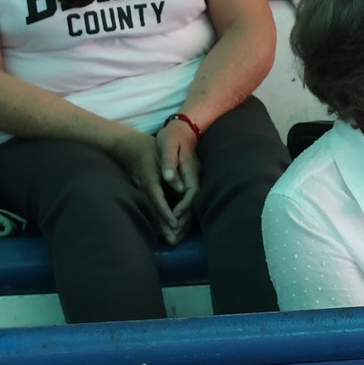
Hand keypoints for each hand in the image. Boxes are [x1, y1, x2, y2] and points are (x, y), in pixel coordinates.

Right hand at [106, 127, 182, 242]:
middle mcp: (145, 189)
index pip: (159, 201)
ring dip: (161, 227)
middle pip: (155, 212)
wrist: (127, 145)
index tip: (175, 225)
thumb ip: (171, 171)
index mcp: (151, 181)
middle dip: (164, 227)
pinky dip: (159, 218)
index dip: (166, 214)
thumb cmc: (149, 149)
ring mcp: (142, 191)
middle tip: (174, 242)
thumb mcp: (162, 155)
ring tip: (171, 240)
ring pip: (152, 212)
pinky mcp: (142, 191)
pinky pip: (151, 207)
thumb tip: (182, 188)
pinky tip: (165, 228)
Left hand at [155, 116, 199, 232]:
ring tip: (174, 236)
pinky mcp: (191, 181)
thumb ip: (169, 162)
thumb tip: (169, 178)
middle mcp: (196, 178)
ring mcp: (195, 180)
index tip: (173, 219)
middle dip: (184, 222)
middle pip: (194, 204)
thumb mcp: (167, 145)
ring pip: (193, 205)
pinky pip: (189, 201)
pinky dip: (184, 213)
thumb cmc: (173, 136)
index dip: (182, 209)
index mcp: (191, 171)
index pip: (190, 195)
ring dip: (185, 221)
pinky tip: (177, 222)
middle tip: (173, 237)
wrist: (184, 127)